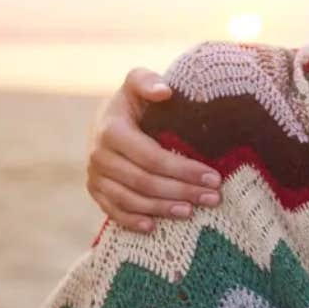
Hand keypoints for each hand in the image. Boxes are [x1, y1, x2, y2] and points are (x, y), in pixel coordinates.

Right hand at [86, 67, 221, 232]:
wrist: (108, 117)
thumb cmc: (134, 101)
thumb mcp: (137, 82)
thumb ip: (147, 81)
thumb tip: (164, 91)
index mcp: (111, 130)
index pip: (152, 157)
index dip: (183, 169)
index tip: (213, 177)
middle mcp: (98, 155)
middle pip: (145, 182)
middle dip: (182, 191)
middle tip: (213, 197)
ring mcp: (95, 176)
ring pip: (131, 200)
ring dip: (163, 209)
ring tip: (192, 211)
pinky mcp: (95, 191)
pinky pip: (113, 211)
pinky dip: (133, 222)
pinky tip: (154, 227)